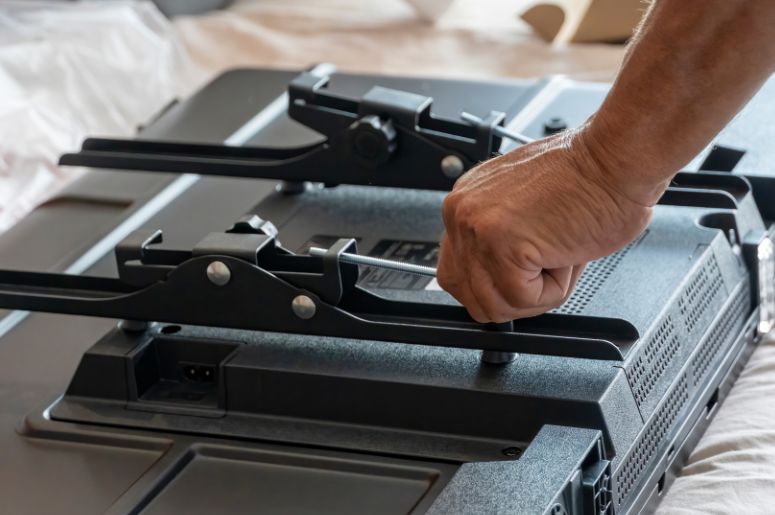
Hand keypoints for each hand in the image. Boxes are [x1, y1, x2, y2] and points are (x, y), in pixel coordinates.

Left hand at [437, 129, 652, 322]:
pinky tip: (566, 255)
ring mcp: (477, 229)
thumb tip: (497, 278)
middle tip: (545, 270)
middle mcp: (462, 213)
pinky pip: (522, 300)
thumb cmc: (589, 180)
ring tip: (559, 256)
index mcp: (465, 204)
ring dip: (536, 294)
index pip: (458, 272)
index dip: (497, 285)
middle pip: (468, 295)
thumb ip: (498, 242)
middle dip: (513, 297)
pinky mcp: (502, 245)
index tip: (524, 275)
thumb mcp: (523, 211)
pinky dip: (554, 290)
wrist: (616, 159)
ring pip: (494, 305)